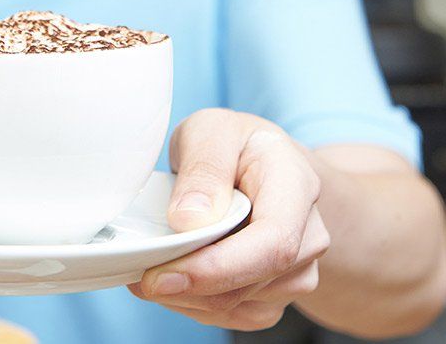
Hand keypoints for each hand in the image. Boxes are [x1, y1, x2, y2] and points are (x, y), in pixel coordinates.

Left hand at [128, 109, 329, 331]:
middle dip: (186, 285)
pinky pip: (231, 315)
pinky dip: (193, 303)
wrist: (263, 168)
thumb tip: (188, 220)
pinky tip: (176, 275)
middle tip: (137, 272)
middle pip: (251, 282)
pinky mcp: (276, 295)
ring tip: (151, 264)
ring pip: (236, 305)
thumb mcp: (213, 129)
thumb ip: (204, 166)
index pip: (273, 243)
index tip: (161, 274)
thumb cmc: (237, 146)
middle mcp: (308, 235)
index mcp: (297, 185)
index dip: (217, 268)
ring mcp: (298, 271)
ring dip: (184, 296)